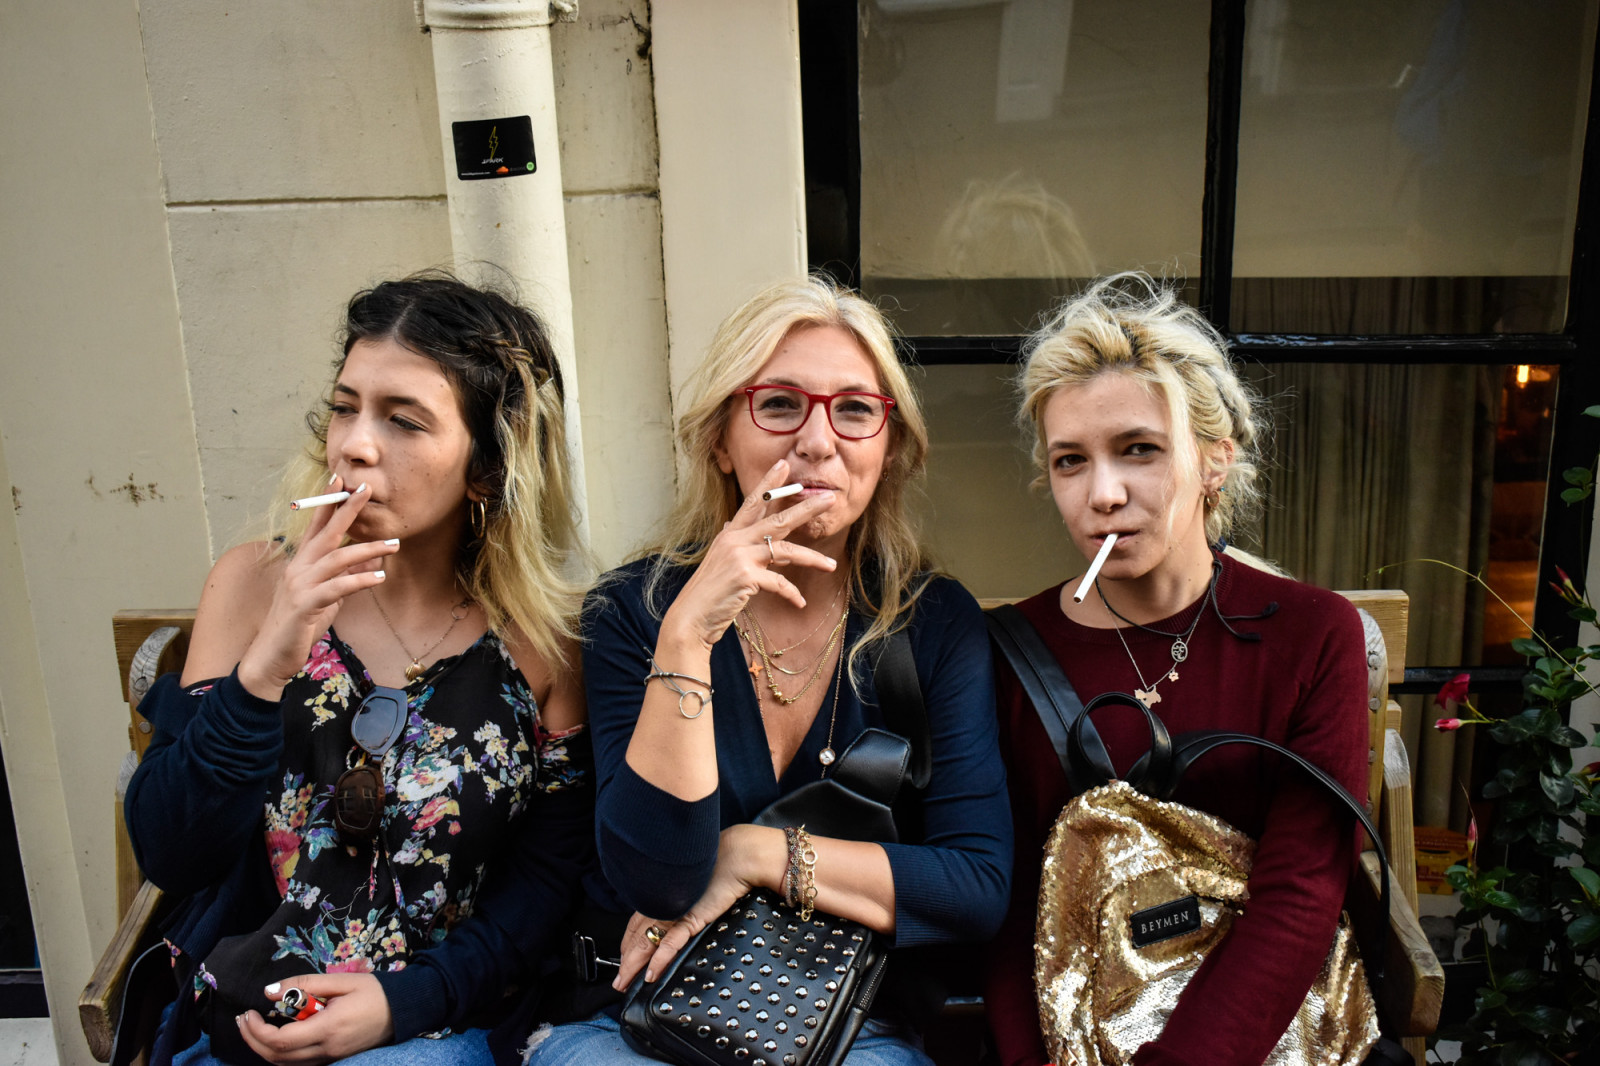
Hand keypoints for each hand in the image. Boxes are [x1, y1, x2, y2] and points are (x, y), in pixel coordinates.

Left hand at [236, 972, 394, 1064]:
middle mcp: (327, 1049)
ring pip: (286, 1064)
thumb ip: (305, 984)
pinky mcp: (334, 1059)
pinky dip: (280, 1053)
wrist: (405, 1011)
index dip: (257, 1031)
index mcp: (328, 1028)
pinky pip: (299, 1063)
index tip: (249, 1013)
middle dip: (252, 1040)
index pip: (281, 1040)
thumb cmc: (375, 992)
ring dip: (263, 1048)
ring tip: (254, 1026)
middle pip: (277, 1058)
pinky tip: (277, 1035)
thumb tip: (269, 991)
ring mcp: (330, 1058)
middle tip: (243, 1019)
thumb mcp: (342, 981)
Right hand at [237, 476, 397, 699]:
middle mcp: (297, 568)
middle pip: (325, 532)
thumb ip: (345, 576)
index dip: (328, 502)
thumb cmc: (299, 625)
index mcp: (301, 563)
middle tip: (367, 489)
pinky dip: (359, 579)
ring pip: (336, 558)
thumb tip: (371, 557)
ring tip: (394, 544)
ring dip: (367, 549)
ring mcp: (299, 586)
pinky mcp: (304, 606)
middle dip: (347, 509)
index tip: (342, 480)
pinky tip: (379, 576)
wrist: (271, 657)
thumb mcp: (327, 597)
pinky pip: (337, 588)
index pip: (316, 526)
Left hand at [614, 824, 783, 989]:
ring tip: (625, 983)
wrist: (736, 857)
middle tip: (619, 981)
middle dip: (625, 961)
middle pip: (636, 936)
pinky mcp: (690, 918)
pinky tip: (652, 974)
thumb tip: (672, 921)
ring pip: (646, 942)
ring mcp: (674, 911)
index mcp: (661, 895)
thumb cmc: (718, 870)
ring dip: (633, 966)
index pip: (636, 925)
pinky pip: (670, 942)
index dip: (627, 945)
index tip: (623, 961)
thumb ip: (679, 903)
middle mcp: (662, 903)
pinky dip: (659, 960)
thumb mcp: (691, 890)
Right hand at [662, 461, 840, 650]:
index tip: (784, 465)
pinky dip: (791, 594)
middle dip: (806, 508)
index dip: (769, 482)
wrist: (692, 616)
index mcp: (730, 534)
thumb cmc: (709, 592)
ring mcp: (740, 557)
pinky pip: (779, 582)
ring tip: (831, 564)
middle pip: (777, 519)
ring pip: (786, 550)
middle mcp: (734, 539)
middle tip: (829, 499)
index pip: (753, 502)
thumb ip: (731, 540)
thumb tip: (733, 521)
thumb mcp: (720, 559)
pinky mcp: (746, 577)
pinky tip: (800, 603)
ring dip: (812, 558)